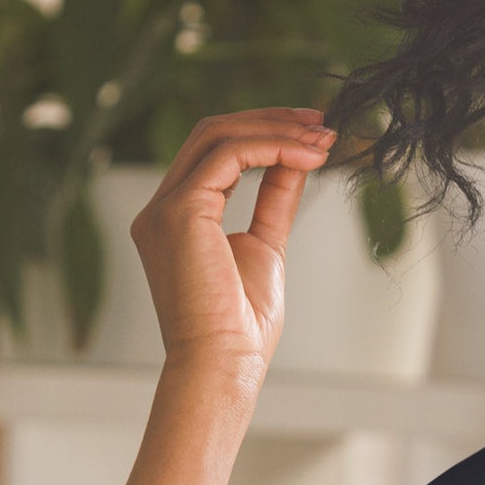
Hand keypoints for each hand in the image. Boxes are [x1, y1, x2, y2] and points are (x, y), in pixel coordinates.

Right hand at [128, 107, 336, 371]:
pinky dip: (272, 148)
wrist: (223, 363)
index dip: (264, 134)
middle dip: (271, 121)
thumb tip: (297, 161)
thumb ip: (273, 201)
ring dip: (277, 130)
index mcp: (177, 218)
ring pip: (218, 136)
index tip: (311, 133)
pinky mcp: (179, 211)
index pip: (215, 154)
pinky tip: (309, 156)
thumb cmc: (241, 326)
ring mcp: (164, 207)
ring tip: (323, 137)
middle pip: (212, 134)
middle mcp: (161, 208)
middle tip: (322, 121)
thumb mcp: (265, 247)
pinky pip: (228, 155)